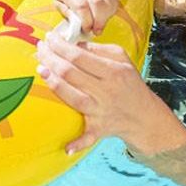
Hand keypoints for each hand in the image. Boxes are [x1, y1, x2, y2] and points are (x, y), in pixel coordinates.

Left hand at [36, 29, 185, 155]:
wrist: (145, 115)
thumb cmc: (129, 82)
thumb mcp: (121, 58)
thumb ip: (98, 49)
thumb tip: (74, 45)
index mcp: (113, 71)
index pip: (79, 56)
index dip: (60, 46)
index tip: (48, 38)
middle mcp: (107, 91)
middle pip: (71, 73)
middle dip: (51, 59)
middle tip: (39, 49)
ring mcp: (102, 111)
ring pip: (72, 97)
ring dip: (53, 84)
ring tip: (40, 69)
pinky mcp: (100, 129)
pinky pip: (88, 137)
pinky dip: (77, 143)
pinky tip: (65, 148)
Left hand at [52, 0, 117, 35]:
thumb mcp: (59, 3)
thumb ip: (66, 13)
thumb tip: (76, 24)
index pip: (81, 6)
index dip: (86, 21)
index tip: (86, 29)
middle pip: (97, 3)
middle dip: (98, 21)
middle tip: (96, 31)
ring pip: (107, 3)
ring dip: (105, 18)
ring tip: (99, 25)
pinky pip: (113, 2)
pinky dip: (110, 13)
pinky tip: (103, 17)